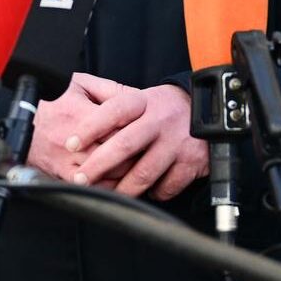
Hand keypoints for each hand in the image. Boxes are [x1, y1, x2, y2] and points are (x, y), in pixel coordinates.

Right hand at [27, 72, 145, 183]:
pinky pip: (93, 186)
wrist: (22, 125)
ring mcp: (69, 157)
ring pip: (109, 171)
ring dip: (126, 173)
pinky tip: (118, 183)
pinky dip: (109, 187)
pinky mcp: (63, 174)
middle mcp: (75, 137)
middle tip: (148, 154)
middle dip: (137, 154)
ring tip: (138, 169)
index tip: (148, 135)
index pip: (120, 126)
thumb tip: (140, 95)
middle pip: (118, 151)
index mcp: (82, 111)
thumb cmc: (54, 102)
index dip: (138, 132)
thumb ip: (111, 89)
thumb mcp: (79, 85)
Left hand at [71, 83, 207, 200]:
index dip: (90, 127)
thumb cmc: (163, 107)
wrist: (210, 110)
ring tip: (108, 195)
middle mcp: (159, 121)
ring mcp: (176, 143)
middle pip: (125, 145)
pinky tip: (146, 191)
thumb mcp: (139, 94)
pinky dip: (154, 193)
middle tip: (79, 179)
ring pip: (144, 172)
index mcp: (143, 102)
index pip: (113, 111)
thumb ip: (108, 94)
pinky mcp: (191, 163)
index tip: (70, 143)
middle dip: (98, 165)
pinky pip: (166, 186)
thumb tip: (73, 84)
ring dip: (123, 188)